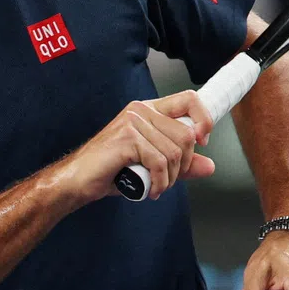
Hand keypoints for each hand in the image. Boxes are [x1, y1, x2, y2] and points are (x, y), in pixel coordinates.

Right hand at [61, 90, 215, 203]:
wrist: (79, 180)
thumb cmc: (111, 170)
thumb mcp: (153, 166)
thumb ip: (181, 163)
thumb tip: (209, 166)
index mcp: (148, 110)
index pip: (188, 99)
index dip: (203, 119)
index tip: (202, 142)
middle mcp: (141, 110)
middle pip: (186, 134)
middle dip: (183, 164)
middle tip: (168, 178)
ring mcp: (133, 122)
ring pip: (174, 151)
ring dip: (170, 177)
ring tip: (157, 185)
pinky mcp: (127, 138)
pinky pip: (159, 162)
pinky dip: (160, 183)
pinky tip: (151, 190)